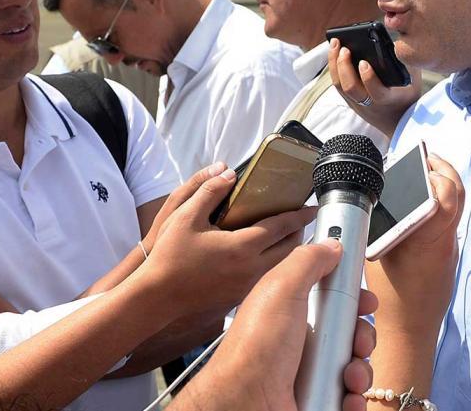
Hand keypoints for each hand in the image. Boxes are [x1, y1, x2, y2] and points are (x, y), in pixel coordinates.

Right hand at [139, 168, 317, 316]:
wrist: (158, 297)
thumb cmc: (170, 256)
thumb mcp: (186, 216)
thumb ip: (209, 191)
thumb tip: (229, 173)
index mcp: (242, 247)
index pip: (281, 227)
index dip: (299, 215)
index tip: (312, 207)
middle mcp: (250, 269)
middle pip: (289, 249)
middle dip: (299, 233)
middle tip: (301, 219)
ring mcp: (246, 287)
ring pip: (280, 266)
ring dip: (288, 249)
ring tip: (287, 234)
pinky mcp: (239, 297)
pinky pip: (266, 277)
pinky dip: (273, 264)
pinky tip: (264, 256)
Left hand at [172, 241, 378, 410]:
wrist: (244, 402)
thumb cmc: (254, 350)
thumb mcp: (280, 288)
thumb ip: (307, 261)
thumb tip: (332, 245)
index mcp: (292, 310)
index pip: (332, 297)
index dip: (353, 298)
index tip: (365, 300)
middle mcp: (301, 341)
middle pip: (350, 332)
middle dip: (362, 336)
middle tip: (358, 342)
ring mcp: (309, 373)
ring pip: (355, 365)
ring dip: (361, 370)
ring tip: (348, 376)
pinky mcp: (318, 399)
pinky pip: (350, 397)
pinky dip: (355, 398)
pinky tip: (347, 397)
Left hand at [327, 38, 420, 137]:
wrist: (397, 123)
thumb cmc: (407, 98)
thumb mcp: (413, 82)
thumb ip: (406, 65)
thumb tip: (397, 45)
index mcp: (389, 100)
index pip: (376, 91)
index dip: (368, 77)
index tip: (364, 62)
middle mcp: (371, 104)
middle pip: (350, 88)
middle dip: (344, 66)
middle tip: (344, 48)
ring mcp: (358, 104)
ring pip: (340, 86)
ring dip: (335, 64)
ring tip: (335, 44)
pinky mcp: (350, 102)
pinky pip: (338, 85)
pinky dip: (334, 69)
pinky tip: (334, 54)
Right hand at [365, 154, 465, 335]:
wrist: (410, 330)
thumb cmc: (389, 297)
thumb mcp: (375, 254)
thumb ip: (380, 224)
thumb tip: (379, 197)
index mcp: (426, 238)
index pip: (446, 196)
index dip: (438, 173)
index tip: (422, 161)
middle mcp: (445, 240)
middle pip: (458, 194)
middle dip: (444, 169)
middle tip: (425, 158)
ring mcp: (451, 247)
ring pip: (458, 206)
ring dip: (445, 184)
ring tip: (424, 171)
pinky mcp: (450, 253)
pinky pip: (451, 220)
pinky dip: (442, 202)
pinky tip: (422, 200)